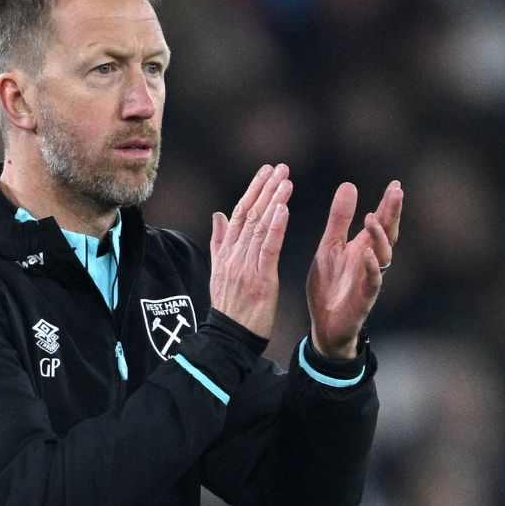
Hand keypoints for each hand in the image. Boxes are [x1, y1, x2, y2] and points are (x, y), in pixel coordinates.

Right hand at [209, 164, 292, 338]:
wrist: (228, 337)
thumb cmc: (229, 307)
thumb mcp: (218, 272)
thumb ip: (219, 242)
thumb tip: (219, 214)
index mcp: (226, 252)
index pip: (240, 213)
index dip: (253, 190)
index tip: (266, 171)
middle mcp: (234, 255)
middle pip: (250, 215)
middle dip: (265, 188)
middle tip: (280, 168)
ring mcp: (245, 267)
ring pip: (260, 227)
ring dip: (274, 201)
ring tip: (286, 181)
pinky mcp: (260, 279)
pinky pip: (267, 248)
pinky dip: (275, 227)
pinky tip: (283, 209)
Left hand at [307, 180, 403, 357]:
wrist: (324, 324)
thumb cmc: (330, 285)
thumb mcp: (330, 245)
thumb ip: (339, 219)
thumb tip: (349, 184)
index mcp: (362, 247)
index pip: (381, 222)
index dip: (388, 204)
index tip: (396, 184)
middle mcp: (370, 261)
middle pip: (388, 234)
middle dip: (392, 213)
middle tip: (396, 192)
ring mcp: (369, 279)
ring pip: (383, 255)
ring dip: (380, 236)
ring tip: (372, 217)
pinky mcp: (363, 298)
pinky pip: (372, 281)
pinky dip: (371, 267)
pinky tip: (367, 253)